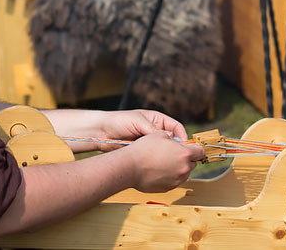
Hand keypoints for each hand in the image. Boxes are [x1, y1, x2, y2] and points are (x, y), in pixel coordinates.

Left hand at [44, 108, 187, 152]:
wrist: (101, 132)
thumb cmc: (119, 121)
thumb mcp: (138, 122)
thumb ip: (153, 129)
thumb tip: (169, 139)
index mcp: (157, 120)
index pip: (176, 128)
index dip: (182, 137)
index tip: (184, 146)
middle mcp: (154, 131)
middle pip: (172, 141)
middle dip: (176, 149)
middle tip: (179, 157)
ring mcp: (149, 142)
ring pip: (163, 150)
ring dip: (166, 156)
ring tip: (169, 162)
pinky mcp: (142, 152)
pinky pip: (154, 157)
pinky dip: (157, 161)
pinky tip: (158, 166)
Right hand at [125, 131, 205, 192]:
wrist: (130, 167)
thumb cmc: (144, 150)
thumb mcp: (160, 135)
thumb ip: (173, 138)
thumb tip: (176, 141)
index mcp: (185, 154)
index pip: (200, 152)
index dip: (195, 148)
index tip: (191, 148)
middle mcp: (184, 168)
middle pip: (193, 163)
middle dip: (186, 158)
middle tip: (173, 154)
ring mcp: (177, 180)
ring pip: (184, 173)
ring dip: (178, 168)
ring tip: (164, 162)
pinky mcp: (169, 188)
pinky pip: (174, 180)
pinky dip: (170, 176)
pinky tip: (159, 170)